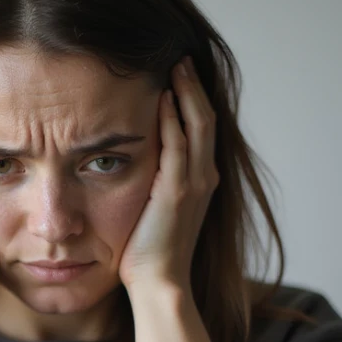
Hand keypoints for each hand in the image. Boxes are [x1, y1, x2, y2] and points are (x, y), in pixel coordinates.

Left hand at [117, 56, 219, 293]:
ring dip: (187, 92)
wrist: (159, 283)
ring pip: (197, 124)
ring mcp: (195, 183)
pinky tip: (163, 97)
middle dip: (194, 86)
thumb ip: (154, 183)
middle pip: (205, 118)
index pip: (201, 129)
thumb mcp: (155, 210)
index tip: (180, 74)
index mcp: (201, 181)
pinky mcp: (178, 191)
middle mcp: (204, 177)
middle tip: (180, 58)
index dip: (193, 99)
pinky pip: (177, 145)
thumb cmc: (150, 254)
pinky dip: (173, 119)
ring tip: (176, 65)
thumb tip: (135, 163)